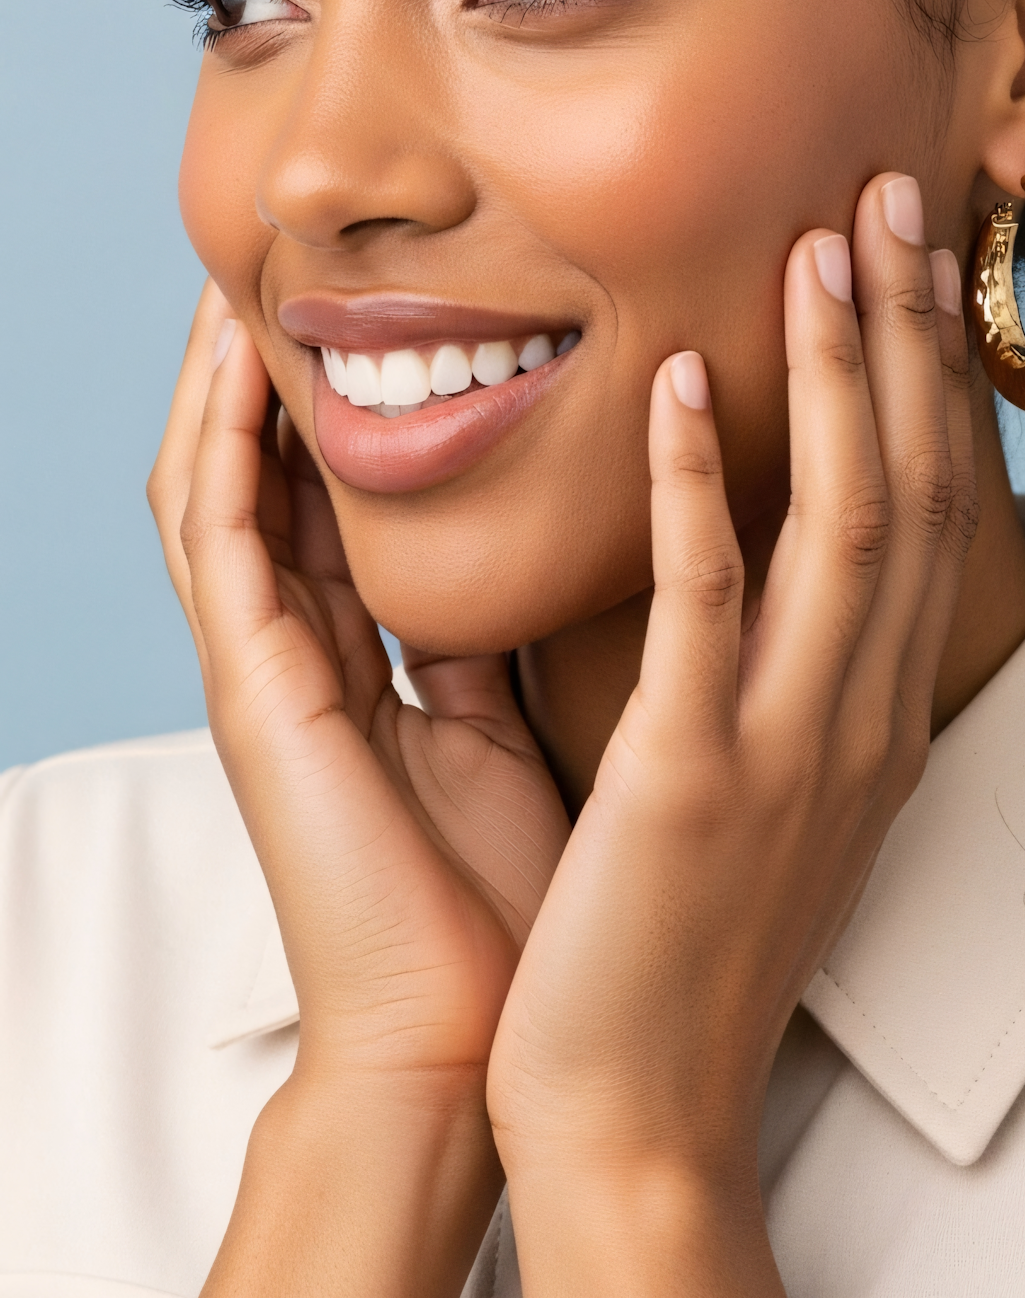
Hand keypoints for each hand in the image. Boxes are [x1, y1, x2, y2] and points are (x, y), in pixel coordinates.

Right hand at [148, 279, 570, 1086]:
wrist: (478, 1049)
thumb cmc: (510, 905)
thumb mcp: (508, 731)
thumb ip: (490, 638)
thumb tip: (533, 546)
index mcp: (363, 660)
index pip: (333, 494)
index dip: (343, 394)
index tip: (380, 291)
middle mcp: (299, 655)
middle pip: (260, 471)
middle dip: (267, 362)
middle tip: (291, 249)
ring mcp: (262, 674)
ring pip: (218, 485)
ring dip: (225, 377)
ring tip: (245, 268)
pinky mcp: (255, 698)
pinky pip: (220, 542)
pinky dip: (223, 445)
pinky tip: (239, 361)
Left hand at [487, 174, 975, 1181]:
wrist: (635, 1116)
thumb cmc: (677, 949)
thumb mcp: (758, 794)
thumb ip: (770, 674)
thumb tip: (742, 552)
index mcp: (873, 718)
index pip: (924, 511)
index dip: (928, 375)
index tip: (914, 260)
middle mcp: (859, 719)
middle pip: (912, 488)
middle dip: (909, 333)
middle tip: (896, 194)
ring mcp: (787, 749)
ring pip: (841, 523)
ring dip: (835, 371)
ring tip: (818, 241)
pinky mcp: (690, 779)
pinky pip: (707, 606)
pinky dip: (694, 484)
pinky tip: (667, 378)